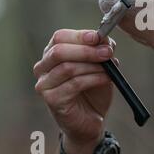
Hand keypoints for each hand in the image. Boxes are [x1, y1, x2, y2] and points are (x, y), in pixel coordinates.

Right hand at [33, 29, 116, 153]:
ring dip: (93, 66)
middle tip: (107, 52)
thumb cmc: (93, 88)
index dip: (79, 36)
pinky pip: (74, 84)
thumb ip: (101, 49)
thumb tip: (104, 38)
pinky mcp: (52, 100)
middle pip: (59, 51)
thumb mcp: (100, 64)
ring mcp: (45, 84)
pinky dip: (94, 79)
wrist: (92, 118)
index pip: (59, 37)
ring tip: (110, 69)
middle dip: (86, 50)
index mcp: (52, 53)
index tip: (98, 37)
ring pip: (67, 68)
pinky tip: (106, 79)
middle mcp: (43, 67)